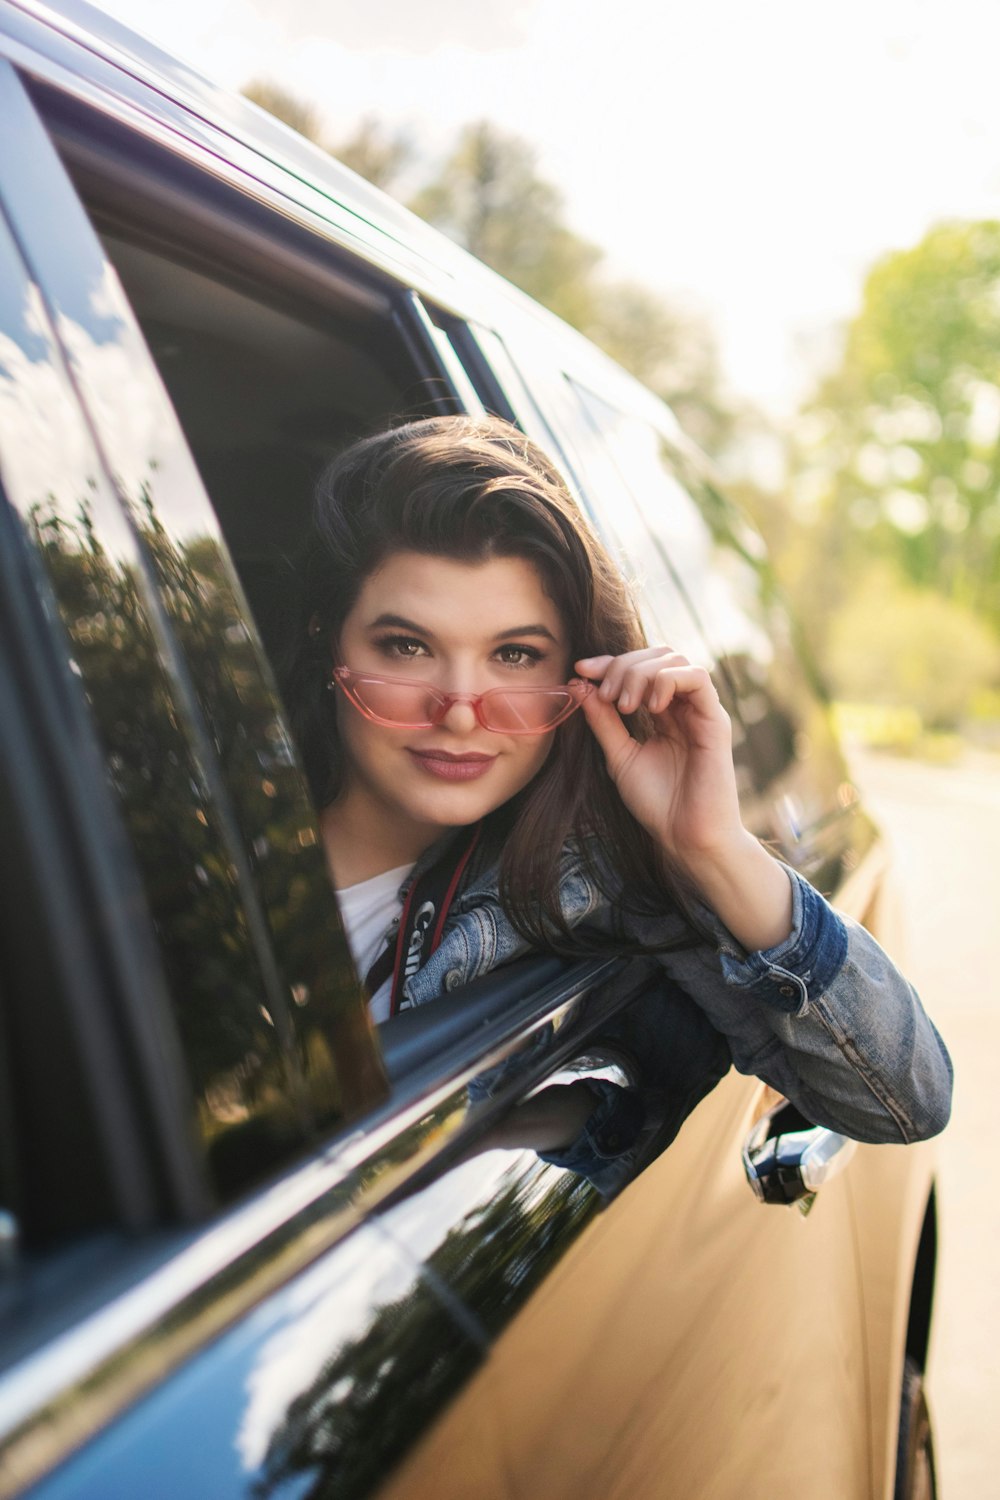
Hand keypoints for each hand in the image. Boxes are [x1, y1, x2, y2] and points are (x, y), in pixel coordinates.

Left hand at [574, 647, 742, 867]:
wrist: (684, 837)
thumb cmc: (656, 802)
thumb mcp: (619, 756)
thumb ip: (603, 721)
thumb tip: (579, 684)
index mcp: (662, 712)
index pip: (638, 668)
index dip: (608, 662)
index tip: (581, 670)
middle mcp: (683, 706)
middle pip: (656, 655)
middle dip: (623, 666)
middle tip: (605, 695)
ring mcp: (700, 711)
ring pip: (675, 660)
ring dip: (642, 673)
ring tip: (625, 704)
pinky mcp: (715, 721)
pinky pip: (697, 679)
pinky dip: (668, 681)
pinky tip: (651, 708)